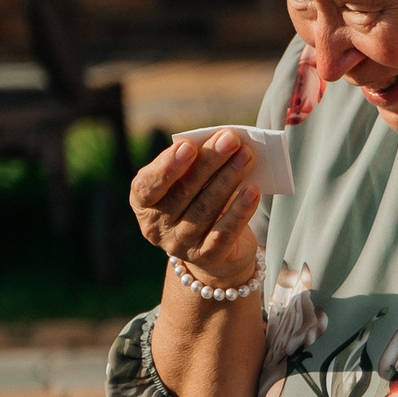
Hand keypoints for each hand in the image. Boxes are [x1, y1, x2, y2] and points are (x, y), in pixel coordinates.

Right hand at [131, 129, 259, 285]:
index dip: (167, 165)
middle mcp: (157, 226)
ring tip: (247, 157)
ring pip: (206, 208)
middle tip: (231, 139)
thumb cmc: (199, 203)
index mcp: (144, 203)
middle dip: (210, 162)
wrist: (217, 253)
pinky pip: (225, 232)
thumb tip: (221, 141)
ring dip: (229, 179)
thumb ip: (195, 165)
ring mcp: (181, 244)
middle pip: (184, 191)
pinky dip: (240, 210)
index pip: (147, 185)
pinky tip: (253, 191)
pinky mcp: (207, 257)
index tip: (188, 145)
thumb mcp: (189, 184)